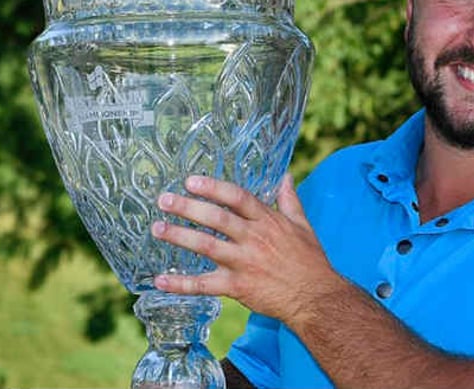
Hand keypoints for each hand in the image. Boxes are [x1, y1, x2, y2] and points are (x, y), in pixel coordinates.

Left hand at [151, 174, 346, 323]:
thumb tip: (286, 177)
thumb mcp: (303, 226)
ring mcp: (244, 263)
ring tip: (157, 228)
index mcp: (268, 222)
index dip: (213, 188)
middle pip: (217, 219)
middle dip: (188, 208)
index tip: (191, 181)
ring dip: (179, 237)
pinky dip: (181, 284)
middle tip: (164, 200)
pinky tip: (160, 280)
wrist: (316, 298)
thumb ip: (290, 201)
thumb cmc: (310, 262)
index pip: (237, 198)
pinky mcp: (238, 287)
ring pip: (207, 246)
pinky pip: (204, 285)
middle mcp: (254, 239)